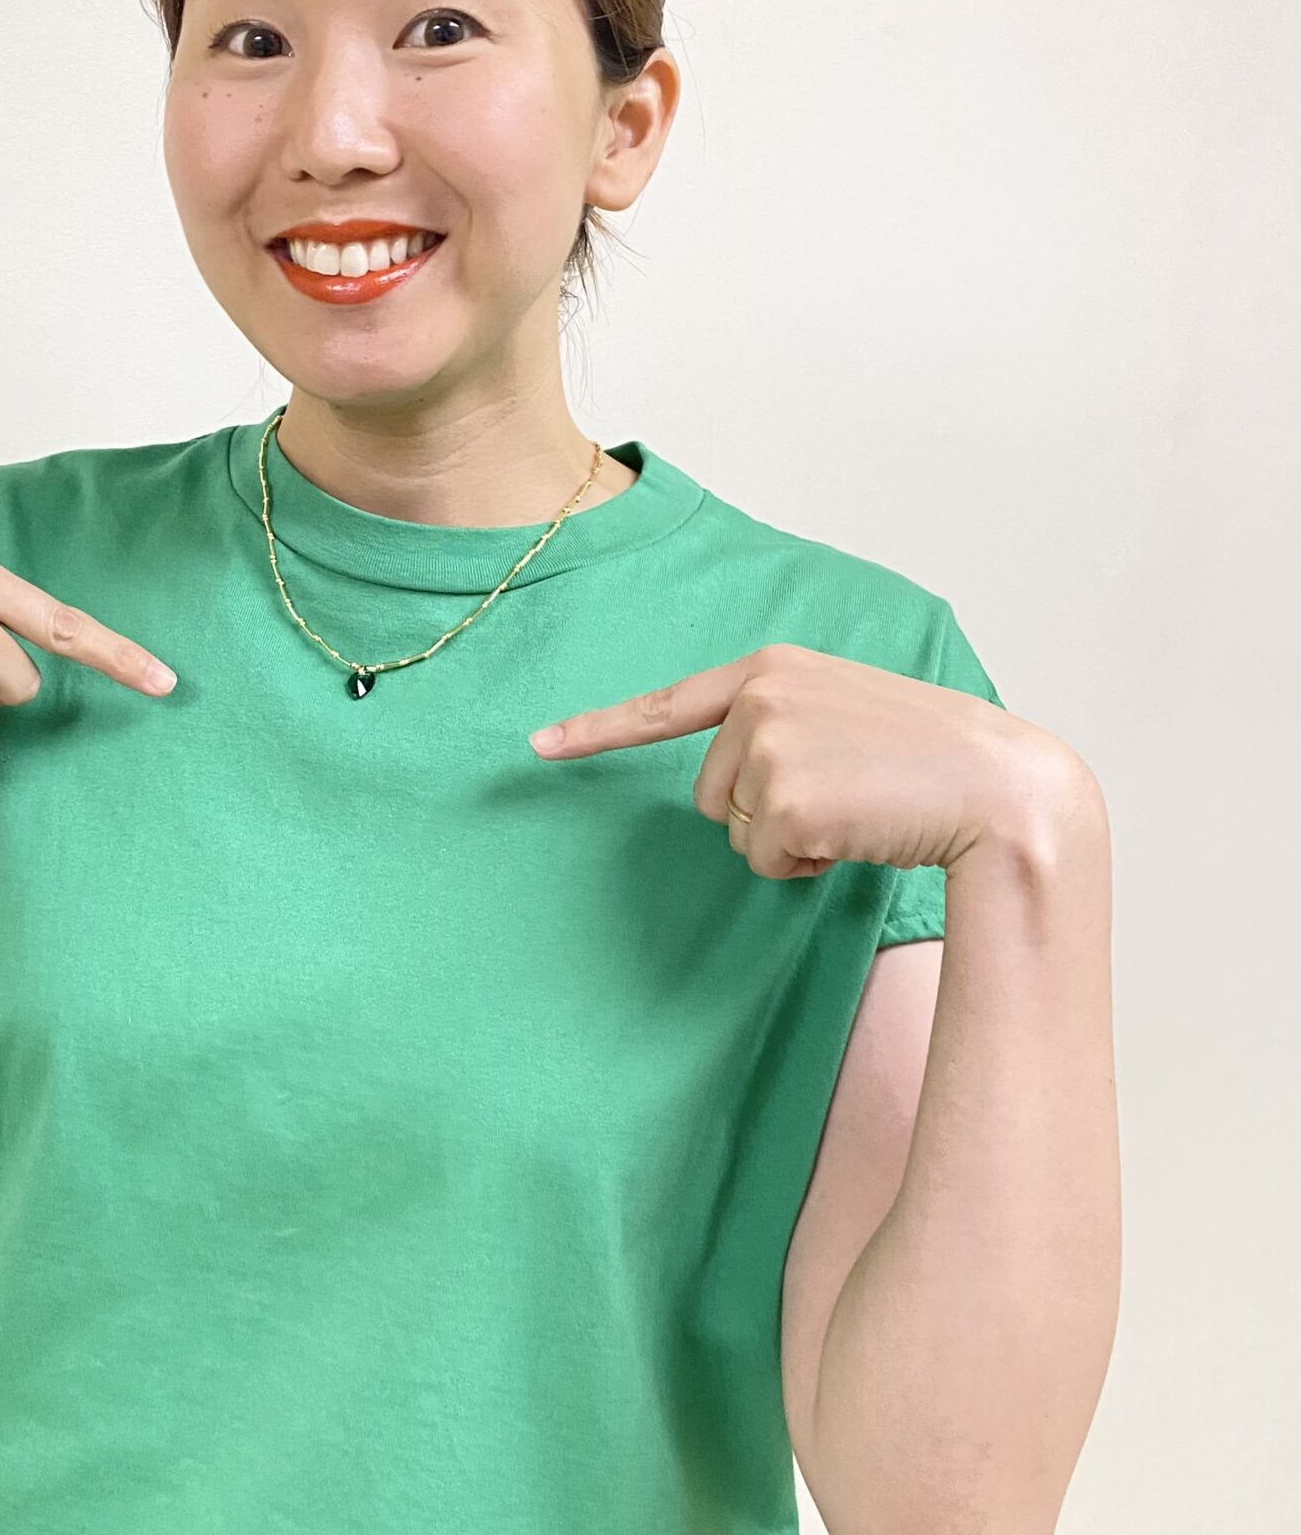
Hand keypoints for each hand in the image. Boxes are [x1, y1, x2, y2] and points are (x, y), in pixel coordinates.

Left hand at [526, 642, 1053, 878]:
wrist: (998, 787)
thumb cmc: (928, 761)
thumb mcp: (844, 714)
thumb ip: (781, 725)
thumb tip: (733, 787)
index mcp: (771, 668)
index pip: (666, 704)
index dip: (596, 730)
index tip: (536, 747)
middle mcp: (758, 696)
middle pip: (709, 793)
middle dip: (764, 812)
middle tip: (841, 797)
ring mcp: (768, 743)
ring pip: (734, 830)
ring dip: (787, 840)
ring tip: (856, 810)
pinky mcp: (784, 797)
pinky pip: (762, 861)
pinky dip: (804, 866)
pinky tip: (858, 833)